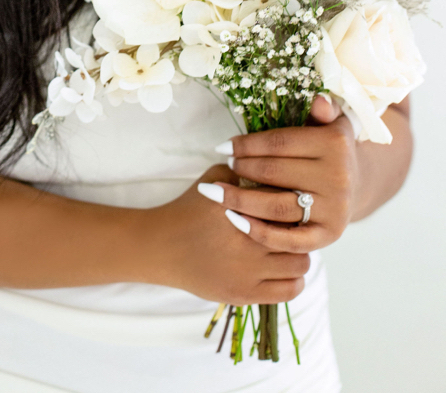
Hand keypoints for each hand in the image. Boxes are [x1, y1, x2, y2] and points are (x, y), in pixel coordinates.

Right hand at [145, 164, 309, 304]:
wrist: (162, 245)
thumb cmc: (190, 208)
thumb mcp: (215, 176)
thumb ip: (246, 170)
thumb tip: (278, 166)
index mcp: (242, 208)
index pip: (288, 203)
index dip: (295, 201)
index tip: (292, 200)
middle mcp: (247, 241)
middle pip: (300, 234)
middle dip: (300, 228)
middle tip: (293, 224)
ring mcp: (247, 272)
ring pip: (301, 264)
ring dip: (298, 254)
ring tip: (288, 247)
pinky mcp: (244, 295)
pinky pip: (290, 290)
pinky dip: (294, 279)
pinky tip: (283, 268)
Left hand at [207, 97, 358, 254]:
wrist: (357, 182)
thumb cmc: (330, 146)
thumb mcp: (330, 122)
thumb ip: (322, 109)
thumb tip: (318, 99)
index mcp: (335, 144)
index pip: (279, 143)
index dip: (247, 144)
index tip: (222, 146)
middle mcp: (338, 178)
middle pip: (274, 173)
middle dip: (242, 168)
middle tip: (222, 166)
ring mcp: (334, 210)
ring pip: (276, 207)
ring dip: (240, 200)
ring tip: (215, 192)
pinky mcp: (329, 236)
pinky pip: (288, 240)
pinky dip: (258, 232)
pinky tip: (234, 220)